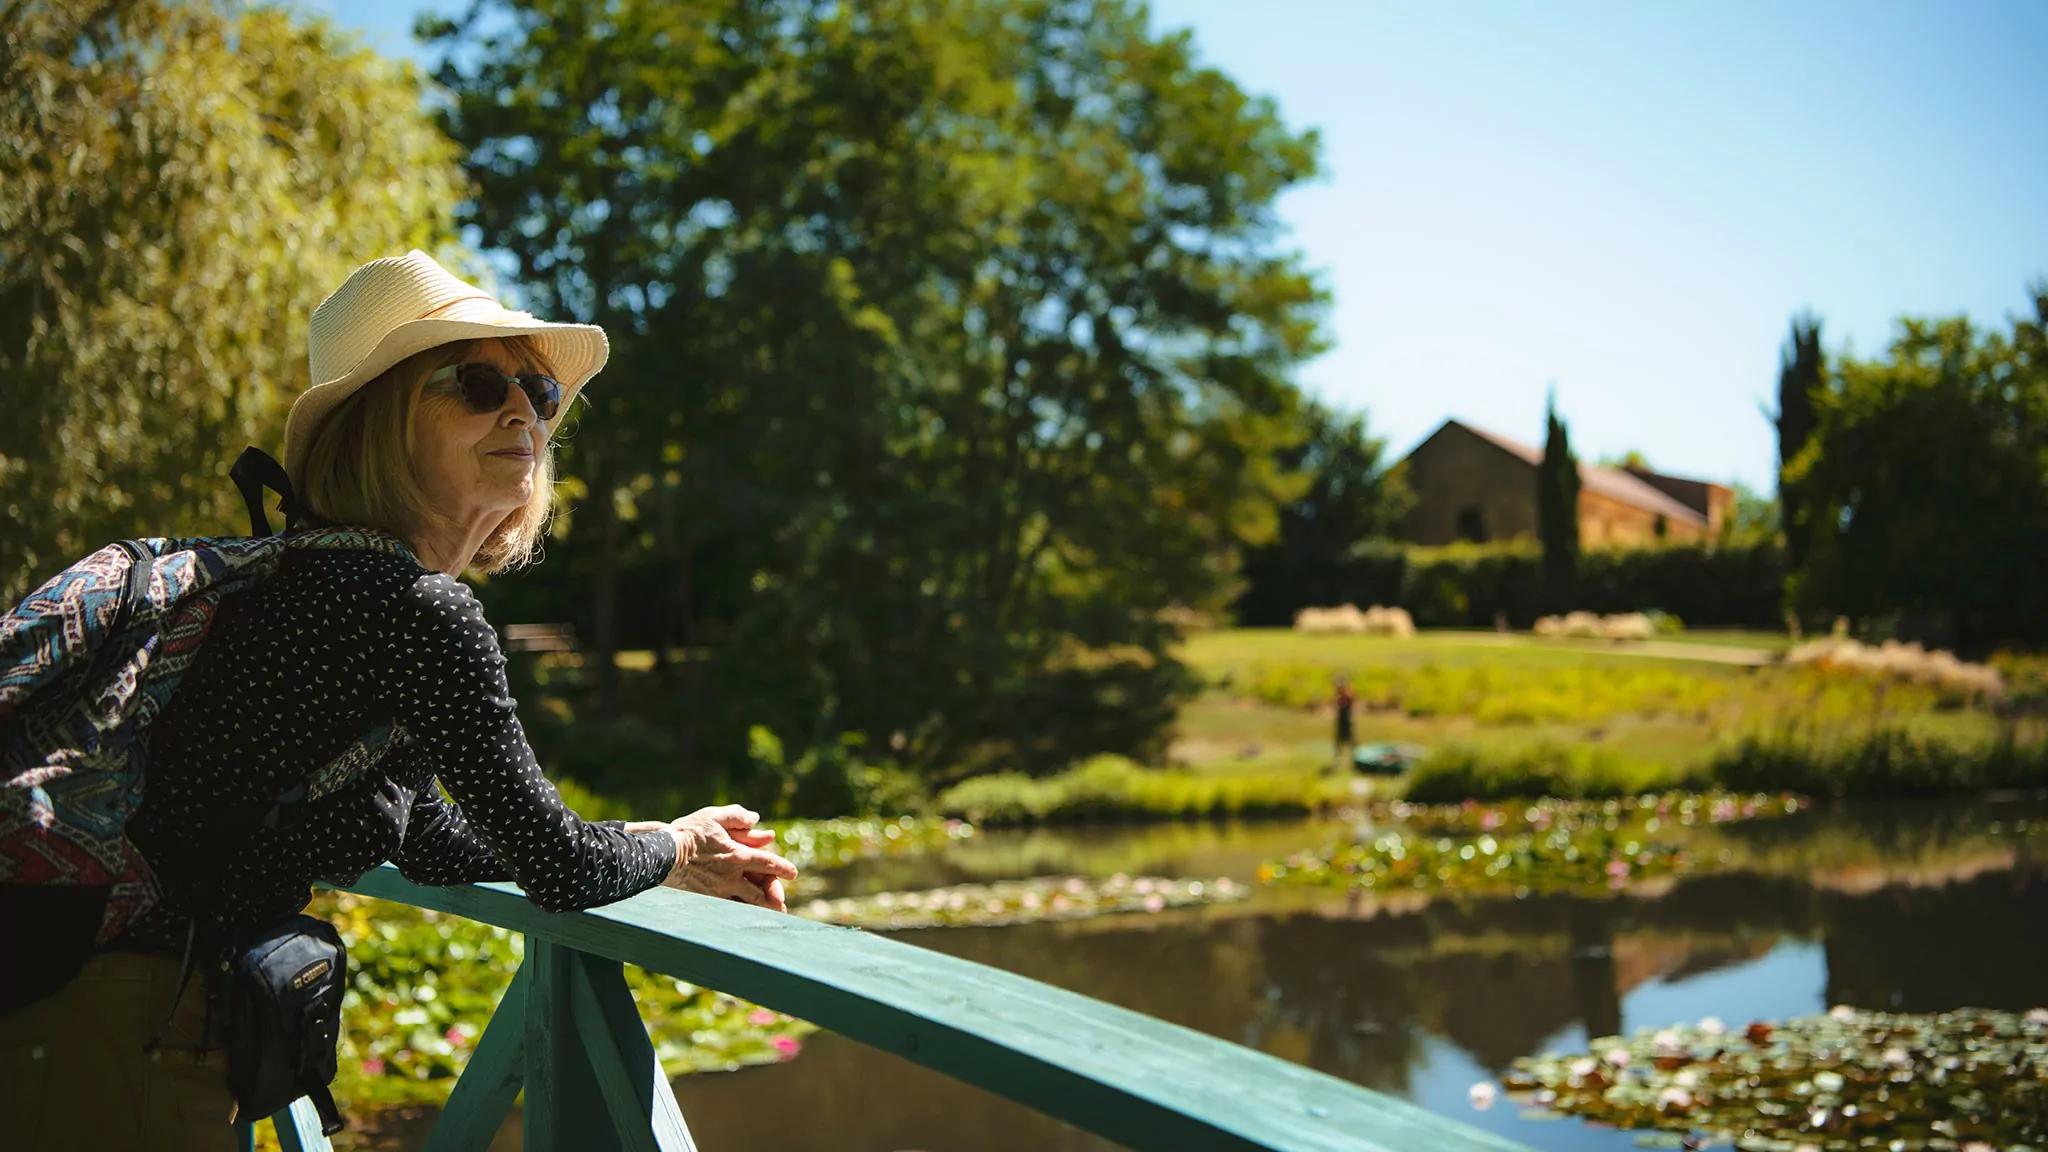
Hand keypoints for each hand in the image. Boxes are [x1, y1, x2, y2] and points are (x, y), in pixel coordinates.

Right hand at [649, 805, 797, 911]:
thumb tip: (756, 819)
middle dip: (772, 899)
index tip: (793, 874)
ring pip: (743, 904)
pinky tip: (739, 917)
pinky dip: (736, 913)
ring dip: (758, 911)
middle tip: (781, 906)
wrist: (662, 855)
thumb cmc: (687, 833)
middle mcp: (731, 877)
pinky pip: (726, 908)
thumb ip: (737, 817)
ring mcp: (718, 891)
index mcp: (738, 855)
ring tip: (767, 917)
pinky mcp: (704, 899)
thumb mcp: (713, 817)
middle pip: (759, 893)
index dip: (782, 868)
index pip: (768, 863)